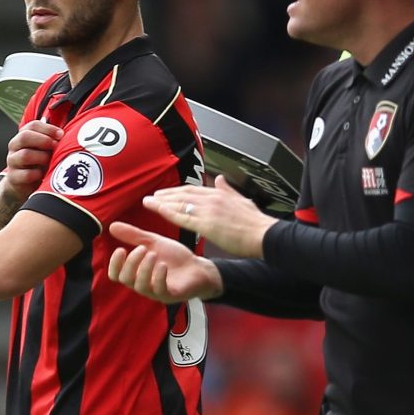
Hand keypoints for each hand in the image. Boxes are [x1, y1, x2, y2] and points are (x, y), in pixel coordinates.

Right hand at [3, 120, 63, 200]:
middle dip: (44, 140)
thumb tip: (72, 135)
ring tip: (51, 161)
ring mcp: (12, 162)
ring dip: (42, 157)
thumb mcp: (45, 150)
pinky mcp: (14, 178)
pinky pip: (27, 174)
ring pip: (25, 155)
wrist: (23, 184)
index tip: (61, 134)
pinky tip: (44, 175)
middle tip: (56, 146)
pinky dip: (38, 174)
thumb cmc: (39, 163)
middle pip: (24, 137)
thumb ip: (53, 141)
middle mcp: (15, 147)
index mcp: (23, 136)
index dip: (48, 128)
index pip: (32, 126)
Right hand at [108, 222, 222, 302]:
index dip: (115, 264)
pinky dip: (159, 277)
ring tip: (153, 254)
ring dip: (144, 269)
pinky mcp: (171, 295)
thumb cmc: (174, 257)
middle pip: (126, 279)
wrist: (199, 266)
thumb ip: (134, 236)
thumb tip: (112, 226)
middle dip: (131, 263)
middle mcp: (143, 284)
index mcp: (136, 272)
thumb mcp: (153, 243)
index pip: (116, 275)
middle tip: (142, 249)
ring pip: (140, 286)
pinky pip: (159, 290)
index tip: (120, 249)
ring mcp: (156, 292)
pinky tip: (163, 265)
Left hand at [143, 175, 277, 257]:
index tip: (166, 192)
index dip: (177, 191)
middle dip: (165, 195)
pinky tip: (158, 211)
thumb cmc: (256, 224)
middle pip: (183, 194)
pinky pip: (183, 217)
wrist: (264, 235)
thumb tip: (220, 179)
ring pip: (180, 203)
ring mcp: (209, 211)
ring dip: (162, 202)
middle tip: (151, 196)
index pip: (193, 189)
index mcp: (220, 194)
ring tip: (149, 202)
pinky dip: (169, 212)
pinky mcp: (207, 224)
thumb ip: (228, 190)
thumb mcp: (242, 200)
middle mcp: (212, 198)